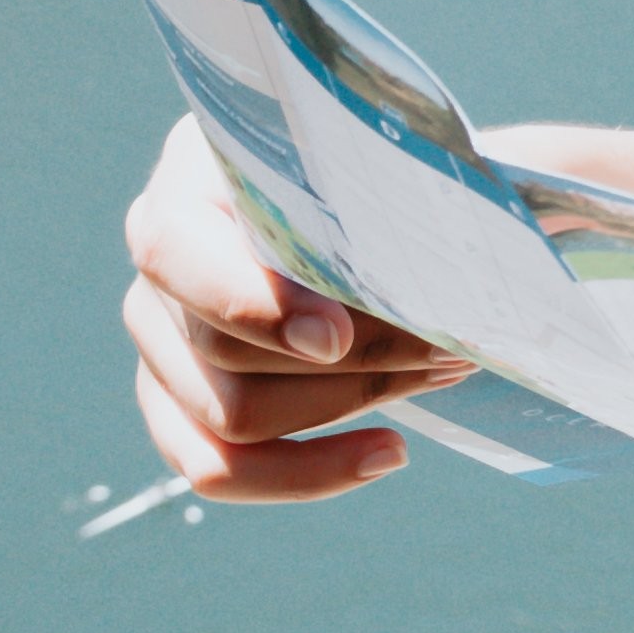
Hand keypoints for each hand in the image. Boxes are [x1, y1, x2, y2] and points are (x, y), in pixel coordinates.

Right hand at [118, 113, 469, 503]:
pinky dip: (306, 473)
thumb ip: (415, 193)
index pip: (177, 248)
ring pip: (229, 414)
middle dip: (350, 359)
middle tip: (453, 346)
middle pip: (218, 345)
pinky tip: (391, 451)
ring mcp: (164, 331)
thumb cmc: (415, 168)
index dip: (253, 302)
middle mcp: (163, 248)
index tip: (338, 338)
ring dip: (348, 405)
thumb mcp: (420, 159)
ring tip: (444, 370)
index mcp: (199, 163)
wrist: (413, 205)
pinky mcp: (180, 402)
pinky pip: (214, 469)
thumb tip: (470, 251)